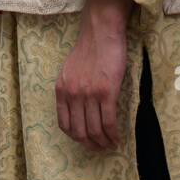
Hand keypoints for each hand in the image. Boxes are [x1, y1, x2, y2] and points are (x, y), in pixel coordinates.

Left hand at [55, 0, 131, 151]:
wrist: (101, 31)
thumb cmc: (89, 48)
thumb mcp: (70, 70)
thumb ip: (71, 89)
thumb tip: (77, 110)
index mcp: (62, 89)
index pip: (64, 124)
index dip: (76, 137)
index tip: (86, 140)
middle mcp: (72, 94)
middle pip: (80, 131)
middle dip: (91, 144)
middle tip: (101, 147)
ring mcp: (89, 94)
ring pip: (94, 130)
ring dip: (103, 142)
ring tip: (110, 144)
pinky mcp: (107, 92)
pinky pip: (108, 122)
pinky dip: (113, 134)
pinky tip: (118, 137)